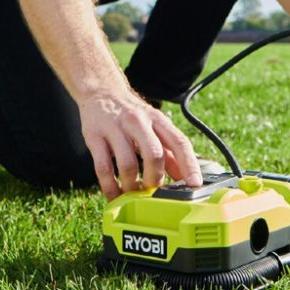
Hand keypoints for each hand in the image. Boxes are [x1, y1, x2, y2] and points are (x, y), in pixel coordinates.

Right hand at [78, 90, 202, 200]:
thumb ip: (170, 153)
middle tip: (154, 191)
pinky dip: (110, 187)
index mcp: (157, 119)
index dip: (189, 164)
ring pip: (128, 164)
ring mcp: (115, 129)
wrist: (101, 93)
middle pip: (154, 154)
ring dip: (132, 186)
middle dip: (156, 178)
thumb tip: (187, 179)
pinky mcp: (94, 137)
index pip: (179, 142)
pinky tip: (114, 195)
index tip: (195, 184)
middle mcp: (138, 122)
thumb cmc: (132, 116)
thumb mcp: (154, 127)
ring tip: (133, 196)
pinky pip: (103, 168)